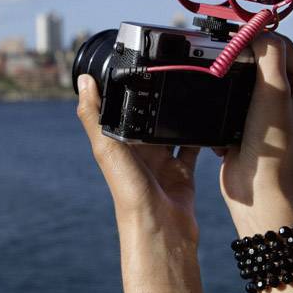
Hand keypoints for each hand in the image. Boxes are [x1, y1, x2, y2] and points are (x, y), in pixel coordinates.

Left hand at [75, 74, 200, 246]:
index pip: (119, 109)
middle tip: (170, 70)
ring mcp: (162, 161)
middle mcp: (139, 152)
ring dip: (178, 113)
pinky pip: (193, 147)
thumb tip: (84, 81)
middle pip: (147, 117)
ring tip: (190, 88)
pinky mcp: (183, 171)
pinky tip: (208, 117)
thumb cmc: (129, 193)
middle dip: (157, 98)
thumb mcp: (108, 148)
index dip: (124, 88)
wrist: (161, 231)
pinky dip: (201, 134)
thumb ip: (95, 115)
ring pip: (171, 129)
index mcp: (118, 144)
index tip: (133, 61)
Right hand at [216, 33, 292, 217]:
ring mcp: (267, 110)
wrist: (256, 191)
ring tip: (218, 74)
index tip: (234, 35)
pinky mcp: (246, 121)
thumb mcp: (274, 96)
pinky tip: (219, 101)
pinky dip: (222, 95)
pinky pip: (231, 95)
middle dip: (241, 55)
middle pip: (262, 59)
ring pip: (244, 77)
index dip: (259, 37)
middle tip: (221, 51)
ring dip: (230, 76)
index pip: (282, 47)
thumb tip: (258, 32)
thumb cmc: (274, 149)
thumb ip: (270, 59)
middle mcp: (290, 97)